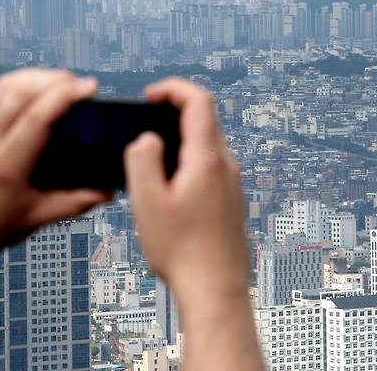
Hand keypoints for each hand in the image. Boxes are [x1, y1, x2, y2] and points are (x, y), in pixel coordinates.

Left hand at [0, 69, 109, 259]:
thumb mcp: (37, 218)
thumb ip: (74, 204)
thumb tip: (104, 193)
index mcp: (7, 165)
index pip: (37, 117)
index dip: (64, 96)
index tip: (87, 88)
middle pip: (20, 93)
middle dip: (53, 80)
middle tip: (78, 84)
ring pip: (2, 88)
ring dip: (32, 77)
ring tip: (57, 81)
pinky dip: (11, 83)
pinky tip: (27, 85)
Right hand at [125, 78, 261, 370]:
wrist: (216, 289)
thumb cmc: (182, 251)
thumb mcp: (147, 202)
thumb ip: (143, 160)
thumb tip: (148, 139)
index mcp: (208, 160)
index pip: (198, 101)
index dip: (172, 88)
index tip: (150, 96)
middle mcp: (227, 167)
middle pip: (205, 121)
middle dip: (173, 114)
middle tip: (145, 127)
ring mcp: (233, 184)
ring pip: (208, 146)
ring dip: (180, 142)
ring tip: (152, 164)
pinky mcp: (232, 201)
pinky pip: (211, 168)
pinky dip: (190, 163)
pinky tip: (171, 190)